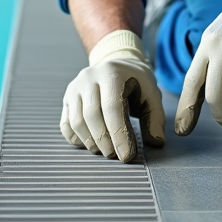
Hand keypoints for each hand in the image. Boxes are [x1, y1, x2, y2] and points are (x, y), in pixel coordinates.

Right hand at [60, 30, 165, 161]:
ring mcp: (75, 88)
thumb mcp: (152, 94)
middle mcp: (89, 77)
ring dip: (91, 142)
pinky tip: (91, 143)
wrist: (117, 66)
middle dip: (104, 141)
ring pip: (76, 121)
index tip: (126, 155)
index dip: (119, 134)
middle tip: (116, 155)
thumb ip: (155, 118)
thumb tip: (155, 141)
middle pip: (91, 115)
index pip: (112, 107)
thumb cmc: (136, 83)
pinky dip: (76, 139)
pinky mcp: (67, 99)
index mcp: (112, 73)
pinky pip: (66, 124)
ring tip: (106, 151)